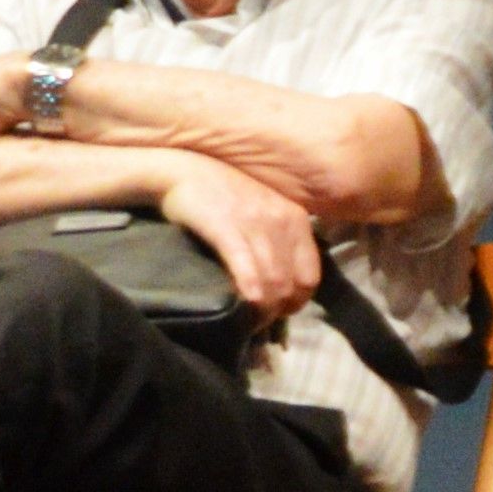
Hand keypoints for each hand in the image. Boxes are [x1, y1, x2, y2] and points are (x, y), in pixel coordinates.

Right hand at [155, 153, 323, 321]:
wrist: (181, 170)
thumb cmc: (220, 193)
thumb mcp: (264, 210)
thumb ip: (279, 238)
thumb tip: (284, 281)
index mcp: (296, 219)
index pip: (311, 276)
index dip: (297, 302)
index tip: (277, 311)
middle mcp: (282, 221)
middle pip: (293, 284)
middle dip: (278, 310)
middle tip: (259, 320)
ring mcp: (255, 223)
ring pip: (274, 282)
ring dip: (263, 309)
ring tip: (248, 319)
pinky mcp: (226, 227)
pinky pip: (247, 268)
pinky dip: (251, 290)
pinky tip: (245, 302)